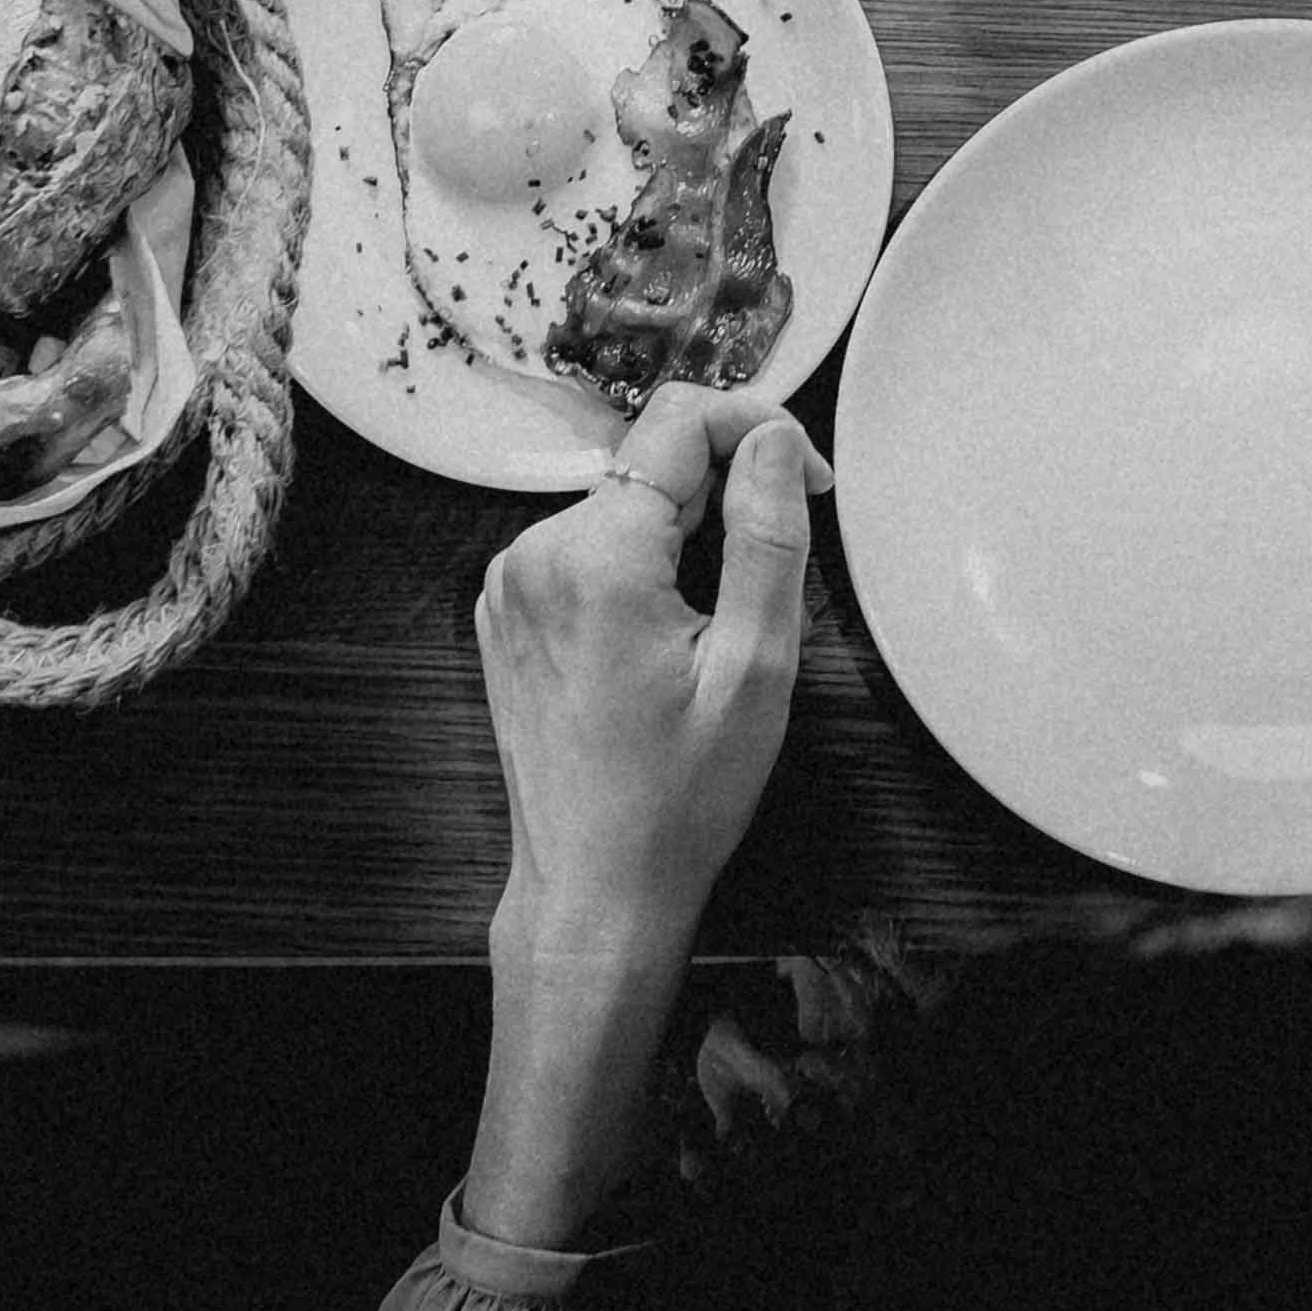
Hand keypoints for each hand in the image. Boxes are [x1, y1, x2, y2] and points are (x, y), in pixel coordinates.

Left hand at [475, 382, 825, 960]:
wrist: (594, 889)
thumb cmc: (676, 800)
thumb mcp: (755, 668)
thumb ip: (766, 538)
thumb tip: (772, 440)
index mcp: (594, 561)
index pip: (677, 421)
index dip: (757, 429)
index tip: (803, 480)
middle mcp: (534, 556)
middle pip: (650, 463)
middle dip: (725, 489)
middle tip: (776, 563)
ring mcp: (511, 585)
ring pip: (622, 504)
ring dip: (683, 532)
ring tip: (716, 620)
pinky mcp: (508, 612)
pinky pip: (587, 547)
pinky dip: (638, 564)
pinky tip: (666, 636)